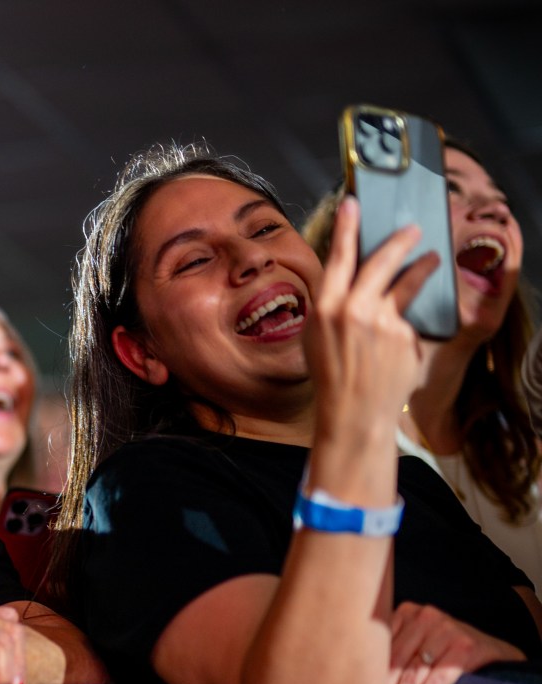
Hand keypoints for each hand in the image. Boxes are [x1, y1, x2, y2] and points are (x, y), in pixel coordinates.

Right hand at [306, 196, 440, 432]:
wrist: (353, 414)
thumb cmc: (332, 378)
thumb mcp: (317, 337)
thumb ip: (332, 307)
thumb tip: (350, 281)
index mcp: (325, 308)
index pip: (339, 257)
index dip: (347, 228)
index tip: (355, 204)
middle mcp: (353, 310)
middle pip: (381, 261)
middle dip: (399, 240)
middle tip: (413, 228)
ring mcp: (382, 321)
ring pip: (406, 283)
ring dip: (422, 267)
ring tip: (432, 259)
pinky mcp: (404, 335)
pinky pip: (410, 317)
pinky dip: (410, 319)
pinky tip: (405, 333)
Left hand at [381, 601, 523, 683]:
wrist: (494, 653)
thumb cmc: (445, 652)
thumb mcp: (418, 644)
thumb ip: (394, 654)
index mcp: (406, 613)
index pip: (380, 651)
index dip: (368, 680)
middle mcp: (424, 617)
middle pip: (395, 664)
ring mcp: (446, 630)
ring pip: (413, 675)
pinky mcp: (464, 647)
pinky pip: (436, 682)